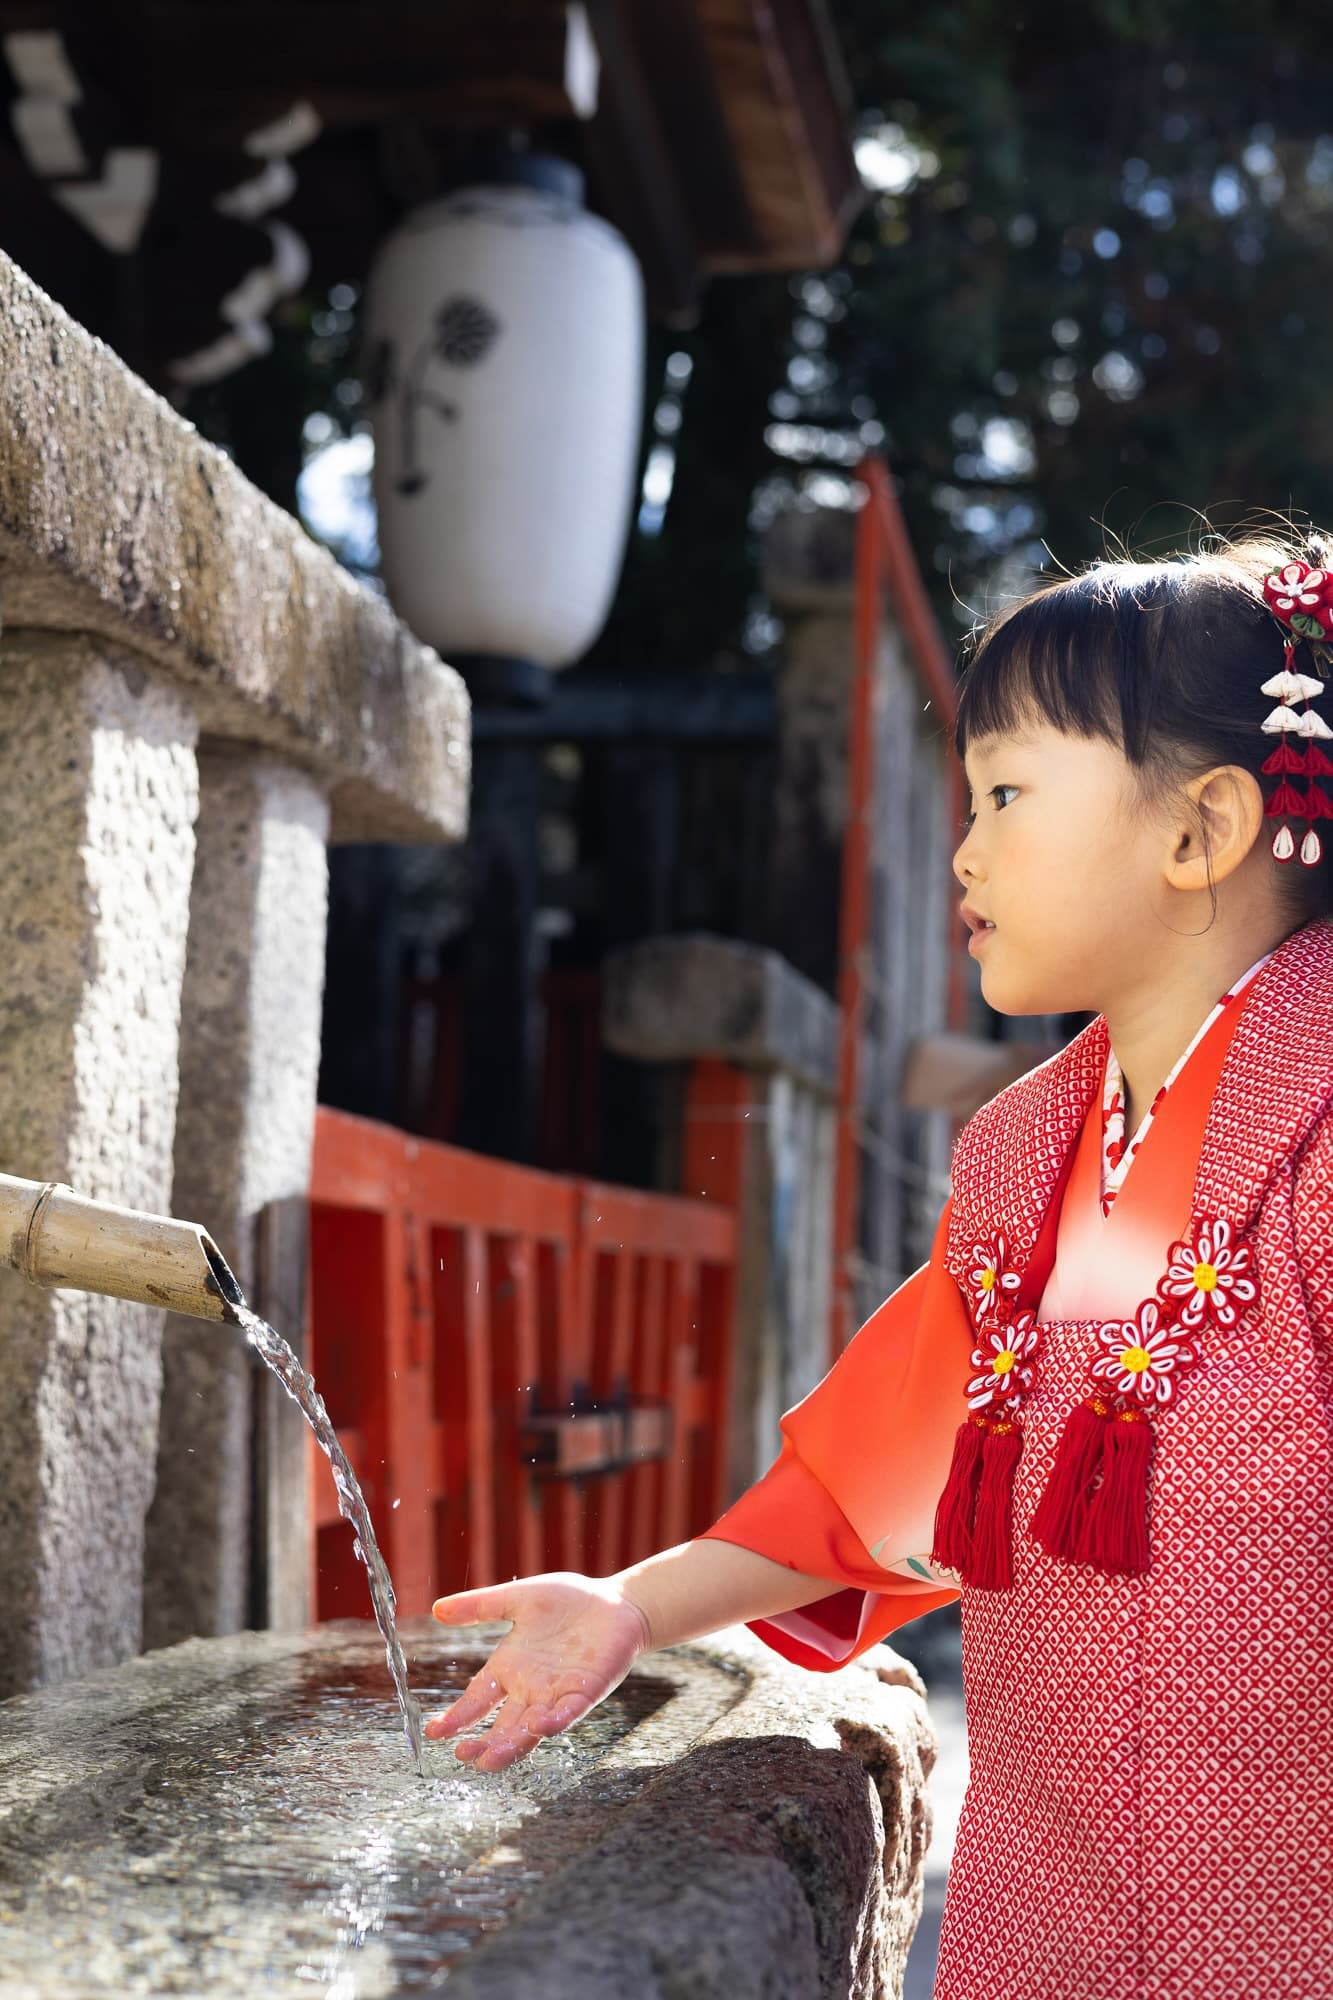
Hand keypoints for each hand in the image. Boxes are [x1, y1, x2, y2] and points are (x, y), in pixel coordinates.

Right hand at [424, 1572, 652, 1772]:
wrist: (617, 1602)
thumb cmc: (570, 1601)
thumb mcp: (518, 1599)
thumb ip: (480, 1606)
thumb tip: (437, 1609)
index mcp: (510, 1669)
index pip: (477, 1699)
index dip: (457, 1717)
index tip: (434, 1732)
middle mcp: (530, 1689)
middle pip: (502, 1726)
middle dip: (483, 1743)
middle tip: (462, 1755)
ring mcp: (557, 1694)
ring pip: (530, 1729)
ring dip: (511, 1745)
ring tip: (489, 1760)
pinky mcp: (585, 1691)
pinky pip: (567, 1713)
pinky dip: (554, 1722)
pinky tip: (540, 1727)